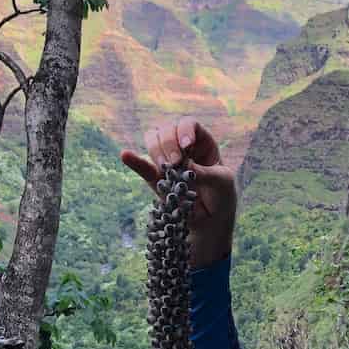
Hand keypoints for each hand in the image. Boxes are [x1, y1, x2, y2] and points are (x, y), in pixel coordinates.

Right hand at [121, 117, 236, 266]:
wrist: (211, 223)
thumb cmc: (222, 198)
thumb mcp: (222, 182)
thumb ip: (204, 172)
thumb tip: (182, 164)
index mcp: (202, 143)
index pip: (189, 124)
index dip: (184, 130)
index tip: (187, 145)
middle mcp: (183, 147)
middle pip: (167, 129)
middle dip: (169, 142)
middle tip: (175, 162)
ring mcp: (168, 161)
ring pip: (153, 141)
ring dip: (156, 150)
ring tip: (165, 168)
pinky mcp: (156, 179)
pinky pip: (142, 166)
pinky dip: (134, 160)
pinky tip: (126, 155)